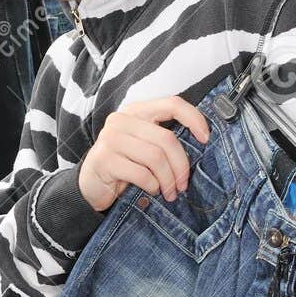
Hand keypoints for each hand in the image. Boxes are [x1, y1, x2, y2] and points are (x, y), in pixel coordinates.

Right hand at [78, 97, 210, 213]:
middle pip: (167, 139)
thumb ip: (162, 139)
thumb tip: (199, 144)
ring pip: (155, 158)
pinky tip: (151, 190)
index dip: (194, 119)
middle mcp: (122, 120)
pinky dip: (152, 186)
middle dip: (180, 166)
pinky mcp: (104, 160)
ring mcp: (111, 138)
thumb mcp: (143, 146)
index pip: (172, 104)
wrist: (90, 186)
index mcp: (136, 111)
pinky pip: (141, 174)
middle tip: (183, 184)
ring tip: (169, 192)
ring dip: (167, 180)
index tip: (206, 139)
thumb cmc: (123, 166)